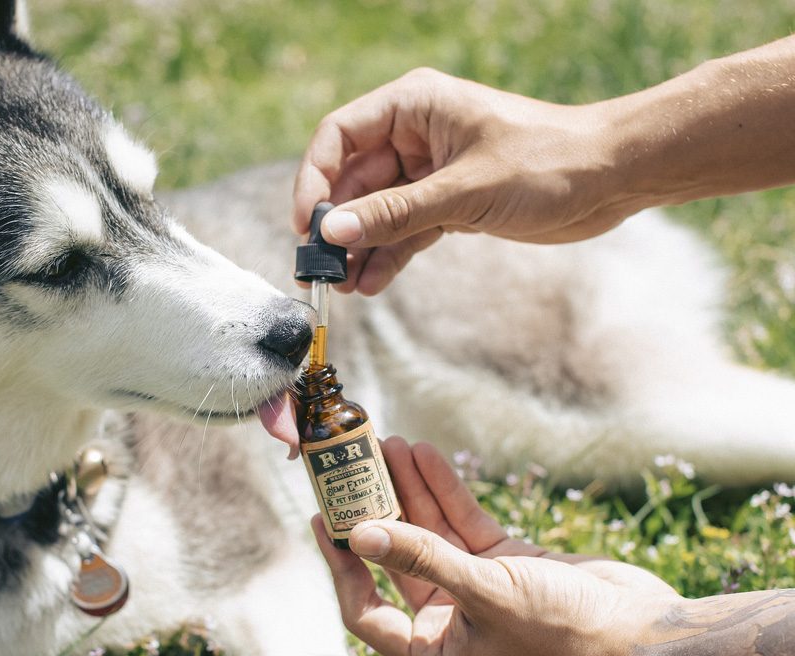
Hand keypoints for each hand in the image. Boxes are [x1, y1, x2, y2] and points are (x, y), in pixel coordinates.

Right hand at [292, 68, 631, 294]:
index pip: (340, 137)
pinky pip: (405, 231)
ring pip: (377, 211)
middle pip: (353, 180)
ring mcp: (430, 171)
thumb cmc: (548, 161)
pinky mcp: (449, 203)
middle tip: (319, 270)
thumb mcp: (464, 190)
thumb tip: (333, 233)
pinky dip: (389, 256)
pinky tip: (373, 284)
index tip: (307, 225)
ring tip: (343, 287)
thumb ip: (395, 213)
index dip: (315, 180)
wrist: (611, 179)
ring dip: (359, 248)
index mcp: (415, 106)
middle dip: (336, 226)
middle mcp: (415, 135)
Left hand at [313, 437, 680, 655]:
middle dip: (375, 512)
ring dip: (408, 490)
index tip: (324, 519)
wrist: (640, 628)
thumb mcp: (486, 592)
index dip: (341, 565)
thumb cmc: (564, 630)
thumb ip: (423, 560)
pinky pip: (462, 522)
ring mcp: (474, 590)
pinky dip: (445, 490)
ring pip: (427, 533)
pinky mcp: (502, 563)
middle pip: (394, 560)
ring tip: (388, 444)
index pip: (365, 610)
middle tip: (352, 468)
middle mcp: (447, 622)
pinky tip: (425, 455)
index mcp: (433, 652)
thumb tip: (363, 534)